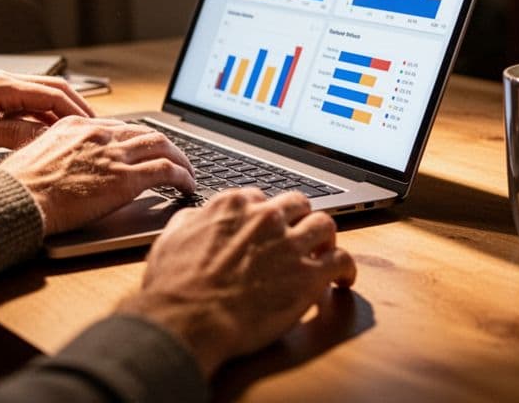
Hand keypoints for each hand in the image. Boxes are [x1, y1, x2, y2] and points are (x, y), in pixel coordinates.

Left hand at [0, 71, 95, 159]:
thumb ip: (11, 135)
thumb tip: (45, 140)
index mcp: (1, 86)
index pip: (53, 94)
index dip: (77, 111)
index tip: (95, 127)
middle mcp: (1, 82)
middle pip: (52, 90)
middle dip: (76, 109)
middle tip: (95, 130)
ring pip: (39, 98)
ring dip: (59, 114)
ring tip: (76, 135)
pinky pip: (24, 106)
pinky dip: (41, 118)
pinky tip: (46, 135)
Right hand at [0, 117, 194, 233]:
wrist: (17, 198)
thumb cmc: (18, 187)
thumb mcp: (36, 156)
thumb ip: (59, 154)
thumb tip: (67, 167)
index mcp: (76, 125)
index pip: (118, 126)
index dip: (136, 140)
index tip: (144, 150)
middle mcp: (99, 134)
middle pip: (144, 132)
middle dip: (164, 146)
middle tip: (174, 159)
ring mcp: (114, 155)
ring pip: (162, 146)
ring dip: (180, 159)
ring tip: (187, 173)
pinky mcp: (126, 179)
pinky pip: (167, 170)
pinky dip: (183, 176)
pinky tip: (187, 186)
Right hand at [116, 189, 356, 377]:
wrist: (188, 319)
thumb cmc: (174, 286)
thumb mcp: (171, 238)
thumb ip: (191, 220)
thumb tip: (199, 217)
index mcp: (233, 205)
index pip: (261, 199)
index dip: (265, 216)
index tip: (266, 230)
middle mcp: (266, 218)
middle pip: (297, 205)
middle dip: (298, 219)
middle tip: (297, 236)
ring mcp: (290, 245)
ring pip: (325, 224)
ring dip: (325, 237)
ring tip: (323, 251)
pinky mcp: (309, 276)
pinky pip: (342, 261)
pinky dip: (346, 268)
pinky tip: (343, 279)